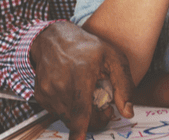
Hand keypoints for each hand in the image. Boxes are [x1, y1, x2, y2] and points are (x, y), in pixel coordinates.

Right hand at [31, 21, 135, 139]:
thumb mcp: (114, 58)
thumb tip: (128, 112)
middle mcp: (60, 84)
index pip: (80, 109)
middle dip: (94, 120)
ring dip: (81, 116)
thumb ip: (124, 86)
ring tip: (88, 96)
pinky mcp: (40, 95)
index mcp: (81, 74)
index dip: (80, 129)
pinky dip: (69, 110)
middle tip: (103, 107)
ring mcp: (47, 90)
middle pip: (77, 119)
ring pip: (67, 118)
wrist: (54, 38)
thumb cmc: (87, 47)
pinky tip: (74, 94)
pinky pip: (57, 112)